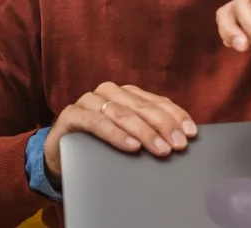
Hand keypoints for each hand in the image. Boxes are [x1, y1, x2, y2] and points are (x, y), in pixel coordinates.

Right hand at [43, 82, 197, 177]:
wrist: (59, 157)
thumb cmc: (99, 147)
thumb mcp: (128, 138)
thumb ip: (149, 132)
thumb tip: (180, 141)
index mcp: (126, 94)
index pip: (157, 102)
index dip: (175, 116)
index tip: (191, 133)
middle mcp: (108, 93)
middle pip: (142, 106)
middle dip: (163, 126)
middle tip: (178, 145)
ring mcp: (89, 101)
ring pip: (122, 113)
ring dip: (144, 132)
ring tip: (160, 149)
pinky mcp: (71, 115)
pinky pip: (96, 123)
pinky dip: (116, 135)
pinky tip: (131, 146)